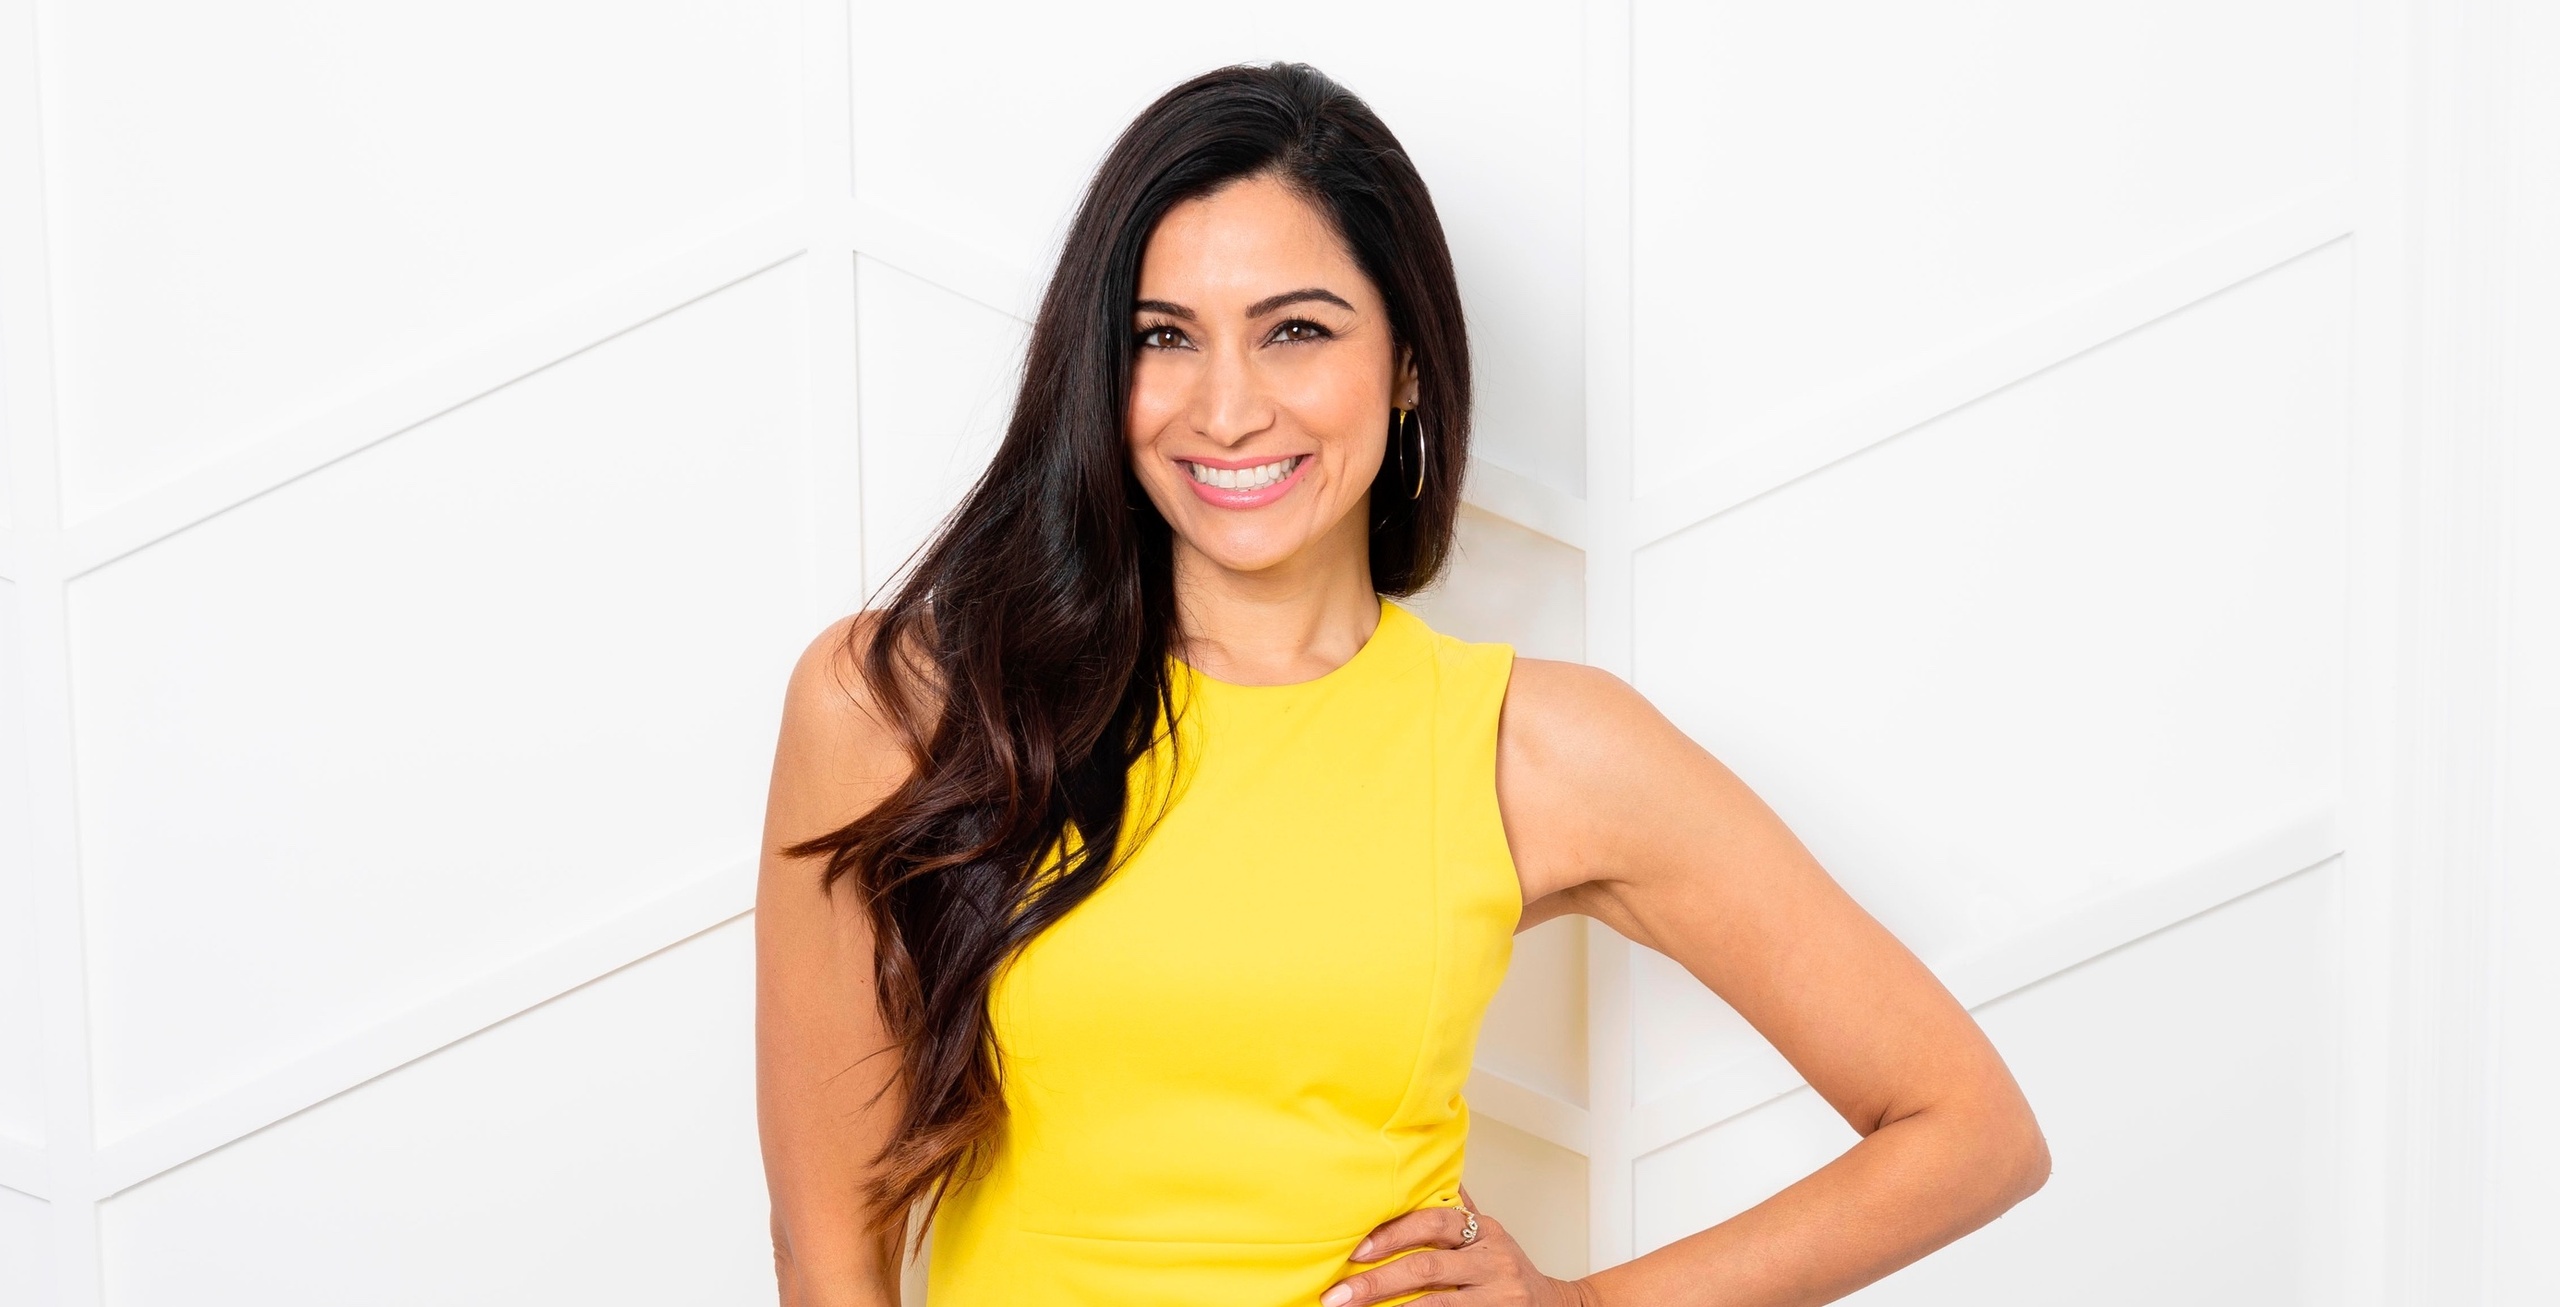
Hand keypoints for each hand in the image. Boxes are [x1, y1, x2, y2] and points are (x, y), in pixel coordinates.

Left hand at [1321, 1193, 1588, 1306]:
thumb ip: (1459, 1209)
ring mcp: (1497, 1298)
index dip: (1393, 1234)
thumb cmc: (1509, 1270)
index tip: (1356, 1250)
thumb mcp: (1489, 1235)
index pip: (1434, 1223)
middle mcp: (1492, 1262)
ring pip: (1436, 1306)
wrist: (1557, 1306)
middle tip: (1337, 1295)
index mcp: (1484, 1232)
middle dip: (1377, 1282)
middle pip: (1428, 1268)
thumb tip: (1426, 1165)